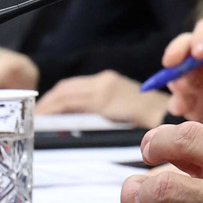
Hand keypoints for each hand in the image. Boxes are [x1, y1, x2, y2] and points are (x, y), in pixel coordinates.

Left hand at [37, 71, 169, 126]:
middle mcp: (104, 81)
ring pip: (66, 94)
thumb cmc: (148, 120)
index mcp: (108, 82)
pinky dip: (57, 109)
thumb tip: (81, 122)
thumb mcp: (123, 109)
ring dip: (49, 105)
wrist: (166, 117)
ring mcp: (103, 89)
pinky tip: (49, 118)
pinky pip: (72, 103)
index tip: (45, 108)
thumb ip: (103, 111)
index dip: (56, 96)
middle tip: (37, 113)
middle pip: (67, 88)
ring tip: (38, 118)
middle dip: (49, 100)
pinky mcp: (104, 100)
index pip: (74, 86)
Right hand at [162, 17, 202, 138]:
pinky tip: (180, 110)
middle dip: (177, 52)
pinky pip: (178, 97)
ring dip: (176, 79)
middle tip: (171, 64)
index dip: (202, 36)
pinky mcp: (192, 100)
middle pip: (188, 45)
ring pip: (179, 71)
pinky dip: (176, 101)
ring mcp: (200, 79)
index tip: (198, 52)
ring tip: (181, 91)